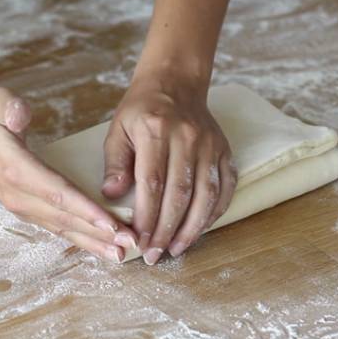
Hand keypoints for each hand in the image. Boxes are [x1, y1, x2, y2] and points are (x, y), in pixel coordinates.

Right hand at [0, 87, 136, 262]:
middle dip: (98, 233)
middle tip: (129, 245)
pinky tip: (99, 247)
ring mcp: (22, 207)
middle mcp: (19, 196)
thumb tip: (20, 115)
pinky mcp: (27, 211)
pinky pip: (56, 228)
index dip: (85, 209)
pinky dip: (79, 239)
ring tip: (120, 254)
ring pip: (62, 229)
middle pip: (64, 218)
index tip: (111, 223)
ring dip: (92, 243)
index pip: (57, 193)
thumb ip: (9, 107)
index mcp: (16, 170)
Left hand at [102, 78, 236, 263]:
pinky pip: (225, 187)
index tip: (138, 241)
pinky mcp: (225, 151)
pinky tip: (200, 229)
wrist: (175, 84)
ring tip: (176, 249)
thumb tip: (112, 196)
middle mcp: (188, 138)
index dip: (147, 217)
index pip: (153, 183)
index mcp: (157, 131)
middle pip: (180, 194)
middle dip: (166, 230)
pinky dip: (214, 212)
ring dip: (192, 228)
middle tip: (155, 255)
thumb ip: (115, 163)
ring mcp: (210, 145)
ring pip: (206, 195)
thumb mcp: (118, 129)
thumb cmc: (141, 110)